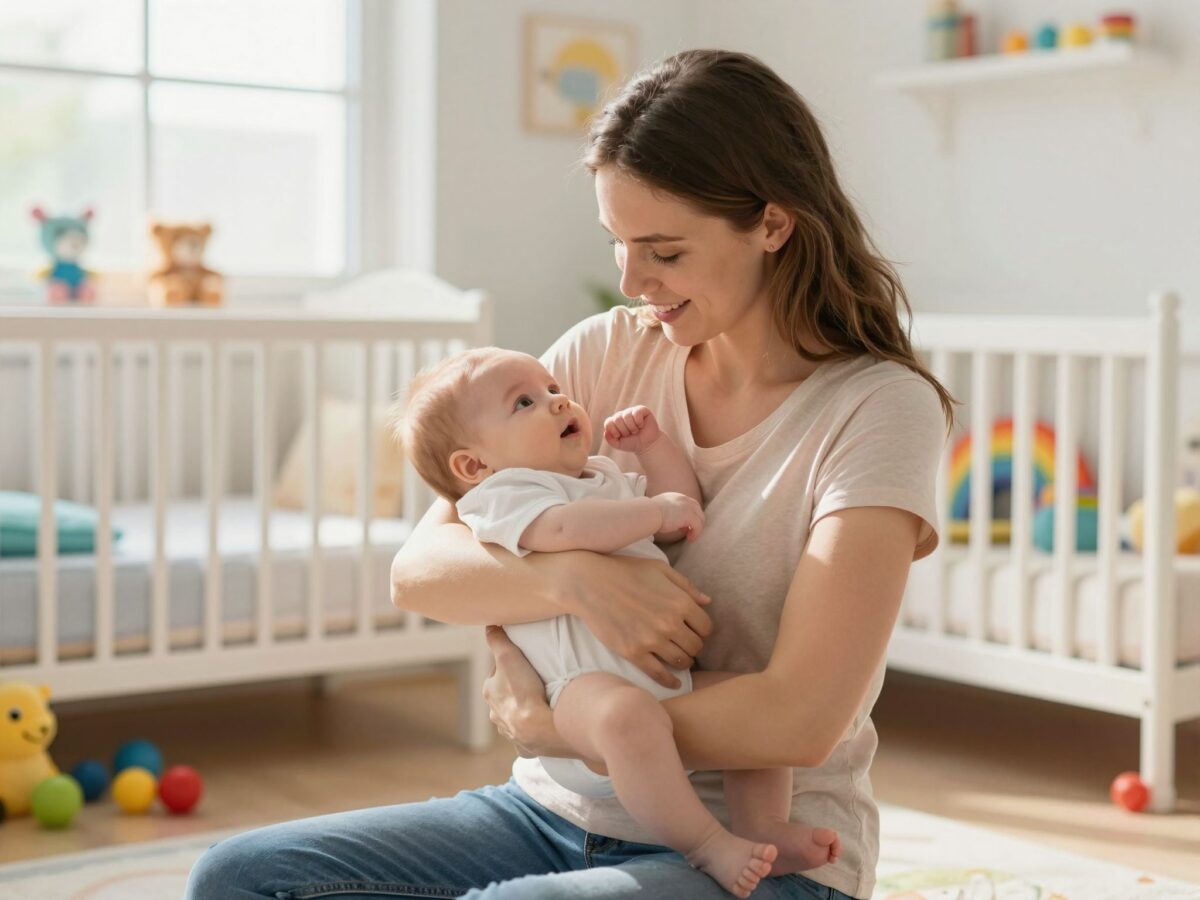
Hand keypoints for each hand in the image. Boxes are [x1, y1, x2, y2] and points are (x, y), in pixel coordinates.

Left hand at [482, 626, 565, 757]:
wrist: (541, 726)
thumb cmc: (524, 691)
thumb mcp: (509, 657)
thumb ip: (498, 640)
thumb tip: (488, 625)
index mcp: (490, 694)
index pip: (497, 675)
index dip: (510, 668)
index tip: (523, 664)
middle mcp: (495, 715)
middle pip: (505, 698)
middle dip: (515, 692)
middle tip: (534, 684)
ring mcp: (510, 733)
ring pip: (514, 719)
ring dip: (524, 712)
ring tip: (541, 705)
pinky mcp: (526, 747)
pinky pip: (527, 739)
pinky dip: (533, 734)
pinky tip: (543, 728)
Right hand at [558, 552, 712, 688]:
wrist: (589, 583)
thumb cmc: (625, 571)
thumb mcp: (660, 569)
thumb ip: (686, 586)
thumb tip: (708, 602)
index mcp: (680, 602)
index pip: (706, 627)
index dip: (702, 630)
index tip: (695, 631)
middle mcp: (670, 623)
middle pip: (696, 647)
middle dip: (694, 646)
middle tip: (685, 644)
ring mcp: (651, 640)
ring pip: (681, 661)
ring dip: (684, 662)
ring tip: (679, 658)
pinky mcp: (633, 653)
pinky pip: (659, 674)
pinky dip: (669, 681)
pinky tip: (673, 682)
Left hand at [603, 406, 660, 453]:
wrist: (647, 444)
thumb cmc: (632, 443)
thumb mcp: (619, 445)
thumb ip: (610, 440)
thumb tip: (605, 432)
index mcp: (614, 422)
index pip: (608, 423)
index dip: (614, 432)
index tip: (620, 437)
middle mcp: (621, 415)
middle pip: (617, 419)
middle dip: (624, 431)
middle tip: (630, 434)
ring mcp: (631, 411)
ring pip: (627, 416)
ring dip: (632, 428)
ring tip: (636, 431)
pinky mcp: (641, 409)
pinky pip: (636, 413)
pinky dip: (639, 422)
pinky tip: (641, 425)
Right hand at [651, 492, 704, 540]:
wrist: (649, 513)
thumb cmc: (650, 514)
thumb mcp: (660, 509)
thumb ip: (669, 512)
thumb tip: (673, 522)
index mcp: (676, 496)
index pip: (690, 504)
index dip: (691, 514)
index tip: (688, 524)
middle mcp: (684, 499)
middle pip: (698, 510)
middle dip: (697, 521)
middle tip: (691, 531)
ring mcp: (688, 506)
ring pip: (700, 518)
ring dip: (697, 529)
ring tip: (690, 537)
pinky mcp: (689, 516)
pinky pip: (698, 526)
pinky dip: (696, 533)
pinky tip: (690, 538)